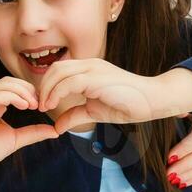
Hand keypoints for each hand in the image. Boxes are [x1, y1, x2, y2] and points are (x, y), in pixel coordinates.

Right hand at [0, 77, 56, 191]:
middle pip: (9, 81)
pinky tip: (24, 106)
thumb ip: (34, 132)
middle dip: (28, 89)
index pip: (13, 86)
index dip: (29, 91)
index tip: (40, 104)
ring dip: (23, 92)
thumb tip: (55, 130)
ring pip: (4, 84)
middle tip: (39, 103)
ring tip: (33, 104)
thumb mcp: (16, 139)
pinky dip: (13, 97)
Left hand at [38, 59, 191, 134]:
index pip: (59, 70)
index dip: (47, 85)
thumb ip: (75, 116)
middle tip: (39, 105)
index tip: (42, 103)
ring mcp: (93, 68)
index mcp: (89, 69)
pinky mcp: (97, 77)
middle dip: (43, 86)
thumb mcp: (94, 112)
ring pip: (59, 72)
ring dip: (47, 90)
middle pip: (55, 68)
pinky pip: (69, 82)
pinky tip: (53, 106)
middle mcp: (89, 64)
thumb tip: (56, 127)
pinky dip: (56, 94)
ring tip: (44, 107)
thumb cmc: (127, 105)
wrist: (152, 101)